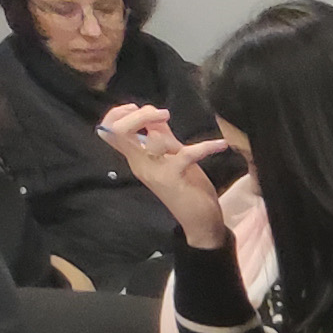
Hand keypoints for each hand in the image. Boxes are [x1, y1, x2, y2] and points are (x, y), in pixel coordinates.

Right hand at [98, 103, 229, 244]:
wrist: (200, 223)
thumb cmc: (187, 189)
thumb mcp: (173, 158)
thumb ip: (164, 138)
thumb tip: (155, 116)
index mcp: (136, 158)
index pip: (110, 131)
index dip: (117, 114)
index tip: (138, 109)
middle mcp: (140, 164)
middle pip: (119, 130)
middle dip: (137, 114)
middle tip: (161, 114)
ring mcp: (154, 171)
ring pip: (144, 138)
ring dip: (158, 123)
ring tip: (172, 121)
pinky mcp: (173, 177)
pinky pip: (185, 153)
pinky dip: (206, 146)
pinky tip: (221, 145)